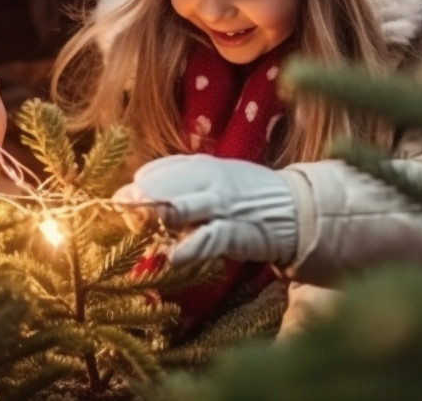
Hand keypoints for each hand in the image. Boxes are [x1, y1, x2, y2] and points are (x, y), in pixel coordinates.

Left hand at [112, 154, 298, 265]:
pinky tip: (174, 257)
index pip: (152, 173)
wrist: (296, 208)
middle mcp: (206, 181)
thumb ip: (180, 186)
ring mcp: (220, 206)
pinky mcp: (234, 231)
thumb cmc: (247, 195)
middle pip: (159, 188)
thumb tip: (136, 195)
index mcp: (198, 166)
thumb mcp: (213, 180)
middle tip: (127, 217)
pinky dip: (188, 249)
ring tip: (143, 228)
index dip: (135, 191)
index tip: (124, 207)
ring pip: (179, 208)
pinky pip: (207, 239)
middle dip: (137, 203)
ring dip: (157, 218)